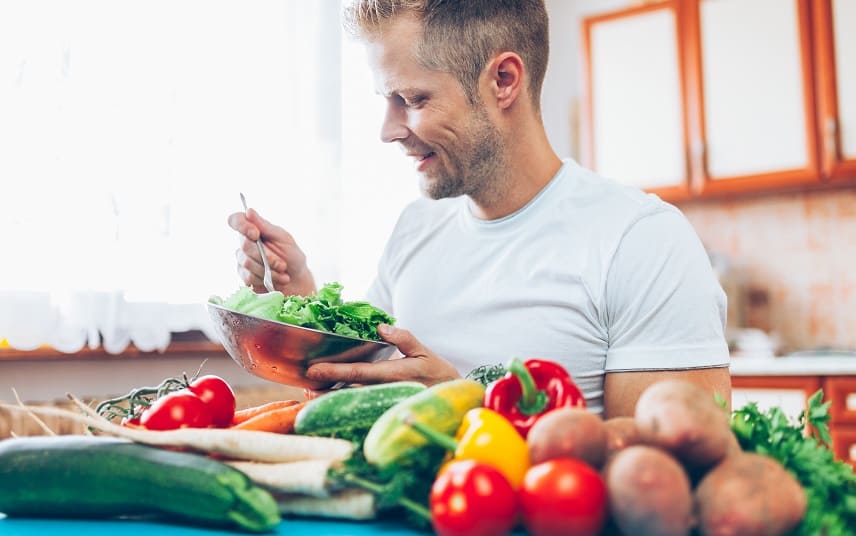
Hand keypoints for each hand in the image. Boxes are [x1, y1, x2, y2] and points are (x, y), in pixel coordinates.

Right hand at [227, 208, 315, 295]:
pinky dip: (266, 279)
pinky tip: (277, 279)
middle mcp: (245, 243)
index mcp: (254, 229)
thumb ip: (265, 226)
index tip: (256, 234)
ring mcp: (243, 260)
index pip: (236, 220)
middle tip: (282, 264)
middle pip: (244, 245)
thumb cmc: (292, 256)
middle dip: (266, 256)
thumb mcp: (283, 238)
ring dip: (269, 269)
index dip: (242, 226)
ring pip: (247, 262)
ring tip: (283, 272)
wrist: (297, 280)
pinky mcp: (244, 276)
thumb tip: (249, 211)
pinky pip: (249, 277)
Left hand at [304, 324, 460, 393]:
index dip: (334, 371)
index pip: (358, 372)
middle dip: (325, 387)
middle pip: (347, 389)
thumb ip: (404, 338)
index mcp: (393, 374)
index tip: (314, 370)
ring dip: (330, 396)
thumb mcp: (424, 352)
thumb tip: (382, 326)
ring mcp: (382, 401)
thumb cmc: (437, 373)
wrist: (451, 400)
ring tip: (310, 392)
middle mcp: (384, 390)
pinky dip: (342, 401)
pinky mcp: (383, 407)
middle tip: (305, 384)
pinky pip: (359, 403)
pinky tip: (328, 397)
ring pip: (351, 398)